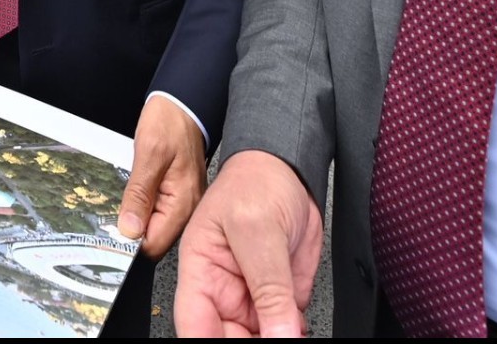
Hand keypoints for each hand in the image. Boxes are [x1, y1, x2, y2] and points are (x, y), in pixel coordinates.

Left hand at [118, 96, 208, 258]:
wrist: (182, 105)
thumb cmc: (170, 123)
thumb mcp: (149, 154)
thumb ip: (139, 194)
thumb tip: (128, 229)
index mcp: (183, 203)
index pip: (154, 244)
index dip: (130, 244)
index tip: (108, 234)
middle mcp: (188, 209)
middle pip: (154, 239)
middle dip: (131, 232)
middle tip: (109, 216)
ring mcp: (184, 203)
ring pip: (154, 227)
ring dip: (135, 219)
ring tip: (120, 203)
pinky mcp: (178, 196)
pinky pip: (157, 212)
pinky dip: (141, 207)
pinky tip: (133, 196)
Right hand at [175, 150, 324, 337]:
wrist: (289, 171)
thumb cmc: (255, 182)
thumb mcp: (258, 231)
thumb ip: (269, 288)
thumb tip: (279, 336)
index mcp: (200, 271)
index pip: (194, 325)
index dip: (207, 343)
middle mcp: (223, 289)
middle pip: (226, 338)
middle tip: (278, 338)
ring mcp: (253, 296)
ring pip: (261, 337)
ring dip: (277, 339)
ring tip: (292, 335)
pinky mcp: (280, 298)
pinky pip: (286, 330)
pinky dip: (295, 335)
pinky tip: (302, 331)